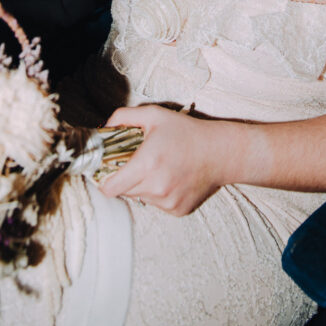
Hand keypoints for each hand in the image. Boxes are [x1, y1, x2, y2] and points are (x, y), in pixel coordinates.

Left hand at [98, 105, 227, 215]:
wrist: (220, 153)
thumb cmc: (187, 132)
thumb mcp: (154, 115)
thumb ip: (124, 117)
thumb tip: (104, 128)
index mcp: (147, 165)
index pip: (110, 188)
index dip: (104, 180)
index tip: (108, 170)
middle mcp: (156, 188)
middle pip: (124, 192)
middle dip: (125, 179)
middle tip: (136, 163)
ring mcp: (168, 202)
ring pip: (141, 198)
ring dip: (143, 186)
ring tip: (158, 168)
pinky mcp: (178, 210)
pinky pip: (158, 204)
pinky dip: (159, 193)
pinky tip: (171, 178)